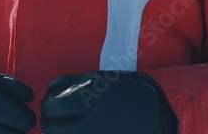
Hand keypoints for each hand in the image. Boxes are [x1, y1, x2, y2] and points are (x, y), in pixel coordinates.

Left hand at [40, 71, 176, 133]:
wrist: (158, 112)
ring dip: (61, 132)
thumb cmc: (126, 91)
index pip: (49, 107)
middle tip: (60, 118)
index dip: (49, 105)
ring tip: (70, 126)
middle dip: (51, 122)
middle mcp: (89, 125)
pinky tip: (81, 131)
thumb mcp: (99, 79)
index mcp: (87, 102)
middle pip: (51, 128)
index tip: (56, 105)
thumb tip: (49, 89)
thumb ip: (69, 83)